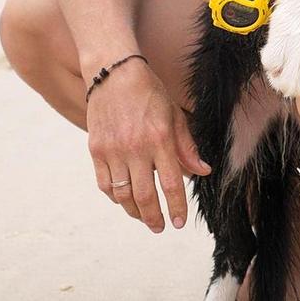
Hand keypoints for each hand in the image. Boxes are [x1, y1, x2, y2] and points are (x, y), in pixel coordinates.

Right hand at [87, 58, 210, 231]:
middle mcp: (135, 147)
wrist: (114, 73)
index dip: (176, 207)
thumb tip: (203, 171)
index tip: (179, 222)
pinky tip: (124, 200)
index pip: (171, 184)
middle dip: (154, 218)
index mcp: (160, 139)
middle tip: (160, 227)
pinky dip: (115, 197)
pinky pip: (105, 185)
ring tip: (144, 217)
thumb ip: (187, 146)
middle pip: (145, 197)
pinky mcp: (96, 150)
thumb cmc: (149, 92)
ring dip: (135, 212)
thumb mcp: (174, 115)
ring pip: (123, 195)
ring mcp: (113, 150)